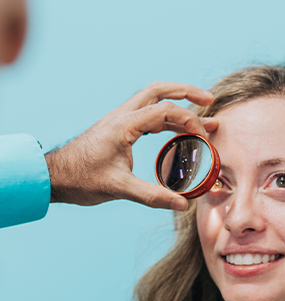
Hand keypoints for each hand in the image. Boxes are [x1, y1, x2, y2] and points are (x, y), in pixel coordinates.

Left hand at [45, 82, 217, 210]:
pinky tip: (176, 131)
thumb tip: (182, 204)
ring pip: (154, 101)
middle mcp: (123, 116)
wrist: (55, 176)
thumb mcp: (119, 188)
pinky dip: (166, 120)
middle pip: (159, 91)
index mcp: (124, 124)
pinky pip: (148, 117)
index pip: (165, 111)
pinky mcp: (119, 130)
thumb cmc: (81, 179)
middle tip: (208, 101)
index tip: (204, 140)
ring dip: (178, 106)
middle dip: (186, 93)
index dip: (190, 122)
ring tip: (203, 115)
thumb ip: (153, 195)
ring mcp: (120, 121)